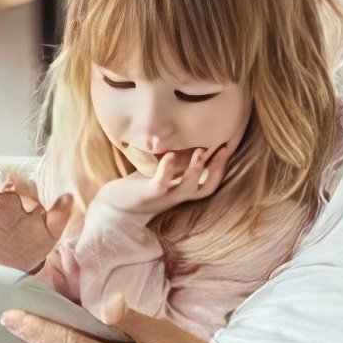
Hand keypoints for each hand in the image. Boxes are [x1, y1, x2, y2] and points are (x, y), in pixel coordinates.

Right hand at [0, 166, 74, 272]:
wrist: (17, 266)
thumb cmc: (35, 243)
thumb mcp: (51, 230)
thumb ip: (59, 214)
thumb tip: (69, 197)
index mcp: (22, 196)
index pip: (17, 179)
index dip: (16, 178)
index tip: (18, 185)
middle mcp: (2, 198)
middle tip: (0, 184)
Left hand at [92, 144, 231, 218]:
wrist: (113, 201)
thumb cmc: (139, 184)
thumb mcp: (162, 172)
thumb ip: (177, 162)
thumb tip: (192, 141)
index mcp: (182, 192)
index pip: (210, 183)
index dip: (222, 167)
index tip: (229, 146)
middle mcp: (177, 197)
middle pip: (206, 188)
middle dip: (218, 169)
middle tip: (225, 148)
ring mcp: (163, 197)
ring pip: (187, 187)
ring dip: (196, 169)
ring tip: (202, 150)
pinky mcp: (147, 194)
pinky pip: (161, 183)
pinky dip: (166, 169)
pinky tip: (169, 155)